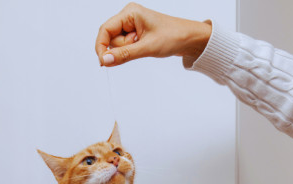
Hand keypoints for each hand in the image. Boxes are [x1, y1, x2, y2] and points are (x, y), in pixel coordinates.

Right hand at [95, 3, 211, 66]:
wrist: (191, 39)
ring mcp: (132, 25)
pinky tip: (144, 48)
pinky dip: (131, 51)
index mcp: (130, 12)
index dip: (101, 46)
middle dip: (122, 48)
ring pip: (117, 44)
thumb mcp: (147, 47)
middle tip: (140, 46)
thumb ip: (124, 54)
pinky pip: (125, 46)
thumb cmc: (174, 36)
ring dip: (128, 50)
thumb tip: (105, 61)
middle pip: (110, 38)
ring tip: (145, 46)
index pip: (105, 30)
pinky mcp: (135, 34)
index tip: (103, 62)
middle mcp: (129, 17)